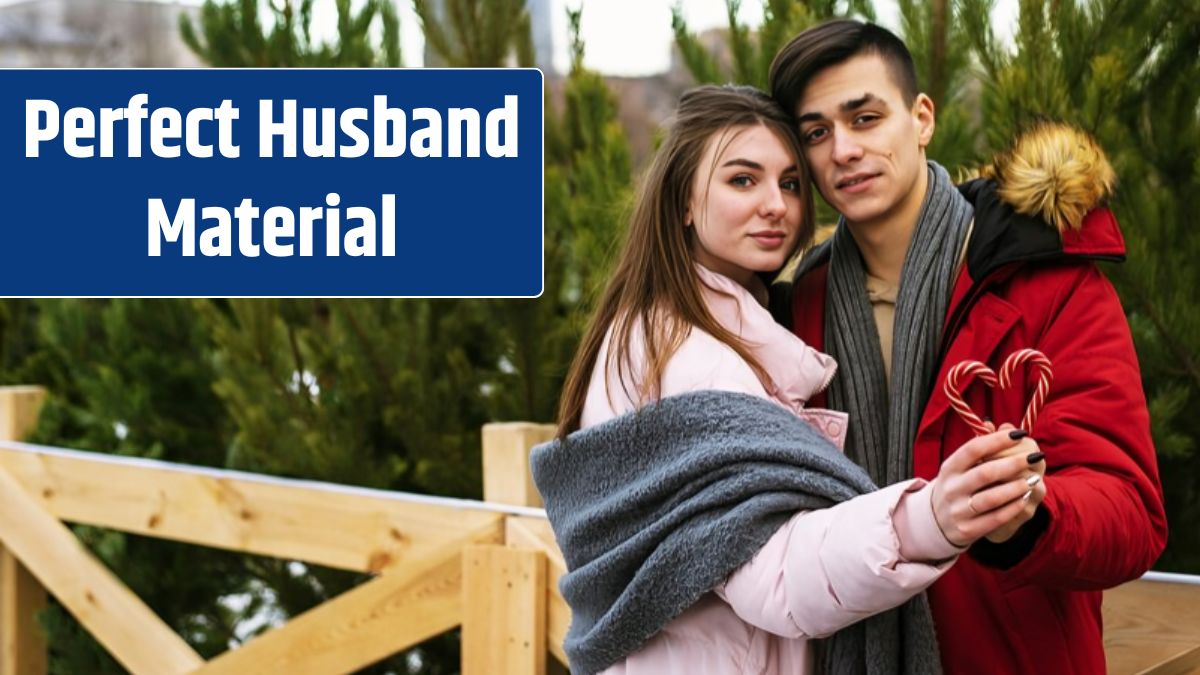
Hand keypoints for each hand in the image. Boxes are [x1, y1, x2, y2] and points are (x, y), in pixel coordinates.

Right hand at [929, 429, 1044, 547]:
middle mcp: (951, 488)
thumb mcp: (960, 466)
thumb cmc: (957, 486)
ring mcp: (958, 510)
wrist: (935, 522)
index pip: (973, 449)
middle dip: (1013, 463)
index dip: (997, 440)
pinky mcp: (967, 530)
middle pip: (985, 473)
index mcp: (949, 468)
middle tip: (1034, 457)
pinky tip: (1026, 498)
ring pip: (992, 498)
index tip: (1020, 434)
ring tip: (1034, 479)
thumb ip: (981, 447)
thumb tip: (1003, 426)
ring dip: (1016, 488)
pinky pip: (995, 518)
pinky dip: (1013, 508)